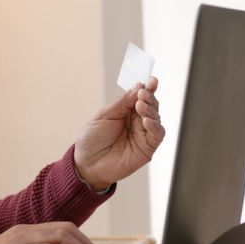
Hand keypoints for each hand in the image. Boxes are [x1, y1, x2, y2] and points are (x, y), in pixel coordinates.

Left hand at [73, 76, 164, 190]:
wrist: (87, 163)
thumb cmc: (92, 139)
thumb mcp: (104, 115)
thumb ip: (123, 102)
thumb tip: (139, 87)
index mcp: (126, 111)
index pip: (141, 96)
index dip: (149, 88)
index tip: (152, 80)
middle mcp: (137, 121)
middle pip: (152, 105)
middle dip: (149, 98)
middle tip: (142, 95)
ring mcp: (143, 135)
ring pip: (156, 118)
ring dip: (151, 110)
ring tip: (140, 106)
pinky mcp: (147, 149)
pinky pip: (157, 135)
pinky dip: (155, 126)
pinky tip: (146, 121)